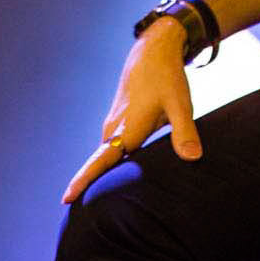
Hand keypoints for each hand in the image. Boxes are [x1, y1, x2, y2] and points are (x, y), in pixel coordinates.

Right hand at [61, 18, 201, 202]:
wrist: (153, 50)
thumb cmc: (167, 77)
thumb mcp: (180, 104)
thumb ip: (184, 133)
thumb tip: (193, 158)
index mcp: (127, 130)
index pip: (101, 161)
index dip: (84, 180)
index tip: (66, 198)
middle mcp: (115, 129)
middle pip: (99, 164)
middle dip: (88, 185)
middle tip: (75, 210)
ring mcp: (115, 124)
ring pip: (106, 155)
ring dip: (100, 173)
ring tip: (91, 199)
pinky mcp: (119, 120)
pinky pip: (112, 146)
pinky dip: (110, 160)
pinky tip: (115, 172)